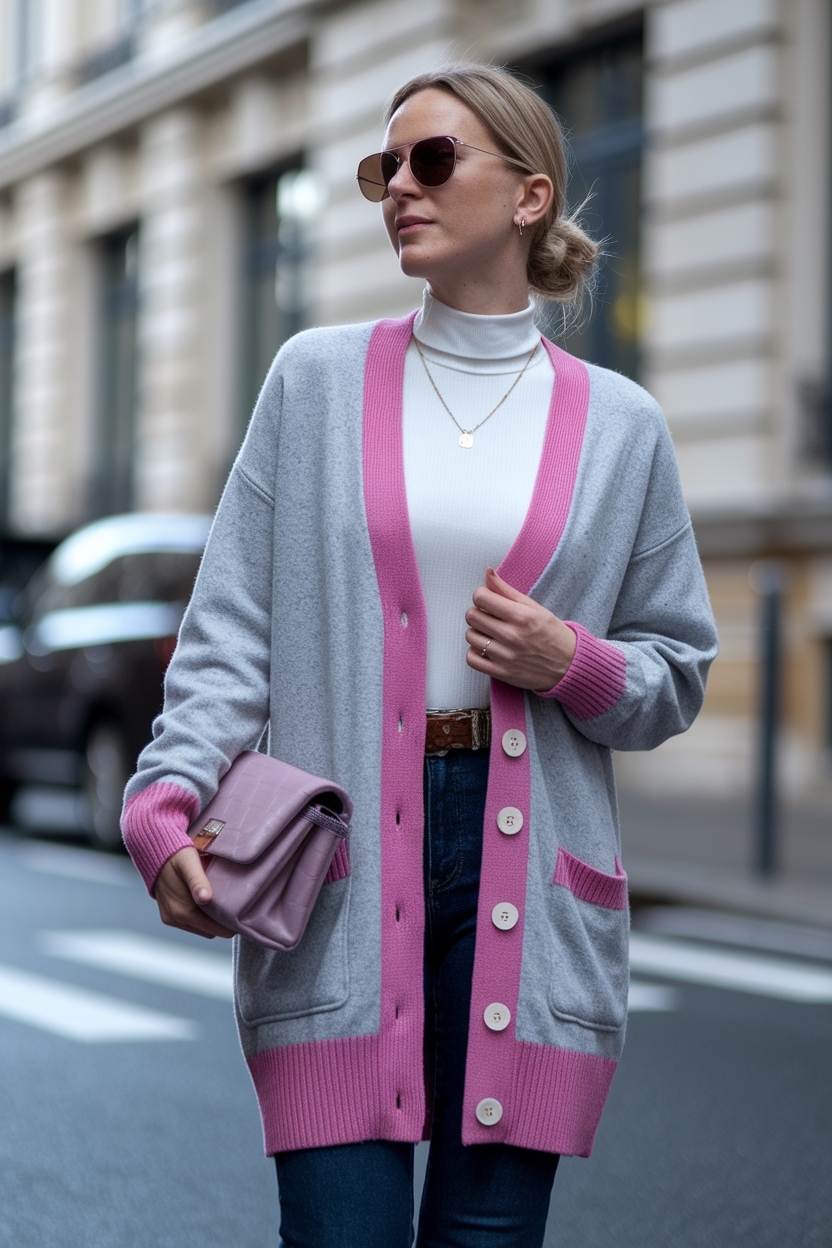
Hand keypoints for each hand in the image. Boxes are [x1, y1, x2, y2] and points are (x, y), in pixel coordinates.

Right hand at [153, 847, 233, 939]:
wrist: (153, 852)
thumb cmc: (176, 855)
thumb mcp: (189, 863)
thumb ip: (197, 881)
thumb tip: (205, 899)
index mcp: (182, 911)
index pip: (215, 930)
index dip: (230, 925)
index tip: (241, 915)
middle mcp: (175, 918)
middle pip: (209, 931)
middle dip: (222, 923)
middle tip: (234, 907)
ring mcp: (170, 918)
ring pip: (200, 928)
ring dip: (210, 920)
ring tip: (221, 903)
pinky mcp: (168, 915)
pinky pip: (190, 923)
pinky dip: (200, 917)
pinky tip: (206, 902)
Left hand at [465, 567, 576, 691]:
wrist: (569, 665)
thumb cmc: (552, 634)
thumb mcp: (534, 607)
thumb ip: (507, 591)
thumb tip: (488, 573)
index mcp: (521, 616)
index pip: (481, 598)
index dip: (481, 596)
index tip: (488, 600)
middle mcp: (512, 636)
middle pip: (472, 616)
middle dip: (478, 612)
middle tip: (489, 616)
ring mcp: (505, 656)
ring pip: (470, 636)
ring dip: (477, 632)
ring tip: (490, 633)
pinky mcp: (501, 673)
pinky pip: (471, 659)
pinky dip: (475, 653)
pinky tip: (486, 648)